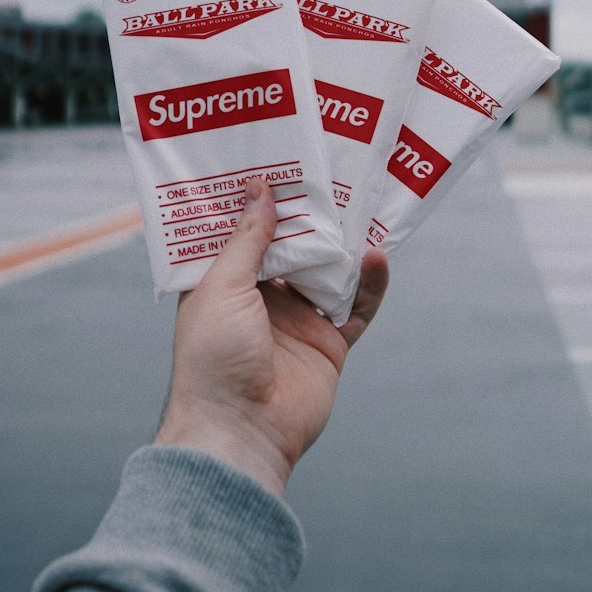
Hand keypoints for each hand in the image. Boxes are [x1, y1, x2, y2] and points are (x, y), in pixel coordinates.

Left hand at [154, 177, 388, 494]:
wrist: (240, 430)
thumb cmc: (213, 358)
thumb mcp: (222, 287)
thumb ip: (248, 239)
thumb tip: (260, 187)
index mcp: (222, 284)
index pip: (242, 233)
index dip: (257, 201)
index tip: (275, 161)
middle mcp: (260, 299)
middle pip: (292, 247)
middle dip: (309, 215)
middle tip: (329, 171)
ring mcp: (297, 321)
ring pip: (328, 271)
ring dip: (344, 243)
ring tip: (362, 203)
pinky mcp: (329, 343)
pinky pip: (357, 307)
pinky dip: (370, 283)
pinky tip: (378, 257)